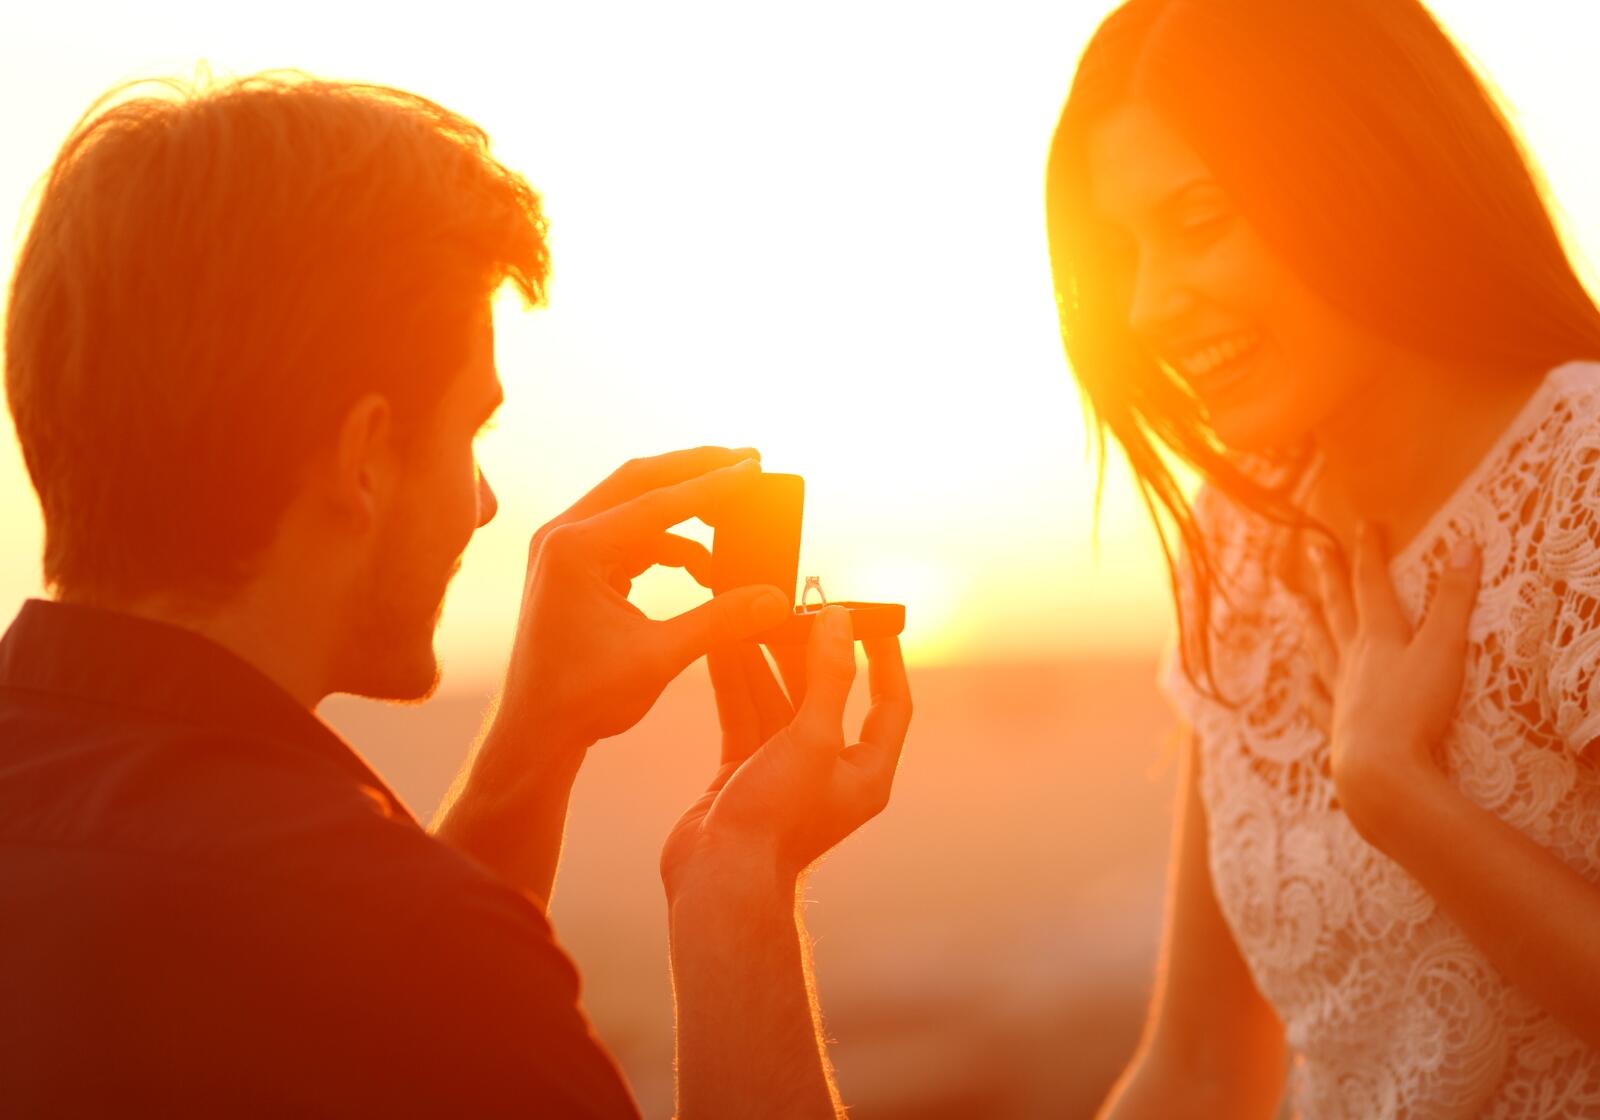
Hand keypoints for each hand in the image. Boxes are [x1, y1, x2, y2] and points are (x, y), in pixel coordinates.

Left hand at [493, 447, 793, 756]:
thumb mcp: (660, 657)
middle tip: (748, 461)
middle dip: (696, 471)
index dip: (712, 486)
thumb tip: (775, 598)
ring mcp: (563, 548)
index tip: (754, 468)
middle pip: (639, 481)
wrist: (536, 732)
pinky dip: (666, 543)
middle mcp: (562, 536)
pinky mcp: (572, 566)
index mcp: (574, 549)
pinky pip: (627, 535)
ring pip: (634, 505)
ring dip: (684, 510)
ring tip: (734, 520)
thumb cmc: (583, 699)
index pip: (655, 502)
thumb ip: (720, 620)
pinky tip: (702, 567)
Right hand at [661, 606, 912, 900]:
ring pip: (778, 701)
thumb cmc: (776, 820)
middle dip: (809, 651)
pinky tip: (722, 647)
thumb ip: (828, 677)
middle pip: (827, 695)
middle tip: (793, 607)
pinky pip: (744, 715)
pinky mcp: (745, 772)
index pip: (890, 705)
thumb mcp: (811, 739)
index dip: (886, 659)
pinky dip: (735, 683)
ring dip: (765, 661)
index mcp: (866, 773)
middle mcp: (830, 771)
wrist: (718, 881)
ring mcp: (785, 771)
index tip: (872, 619)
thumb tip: (838, 620)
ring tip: (749, 616)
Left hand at [1307, 523, 1480, 839]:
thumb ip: (1454, 601)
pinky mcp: (1337, 729)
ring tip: (1294, 605)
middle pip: (1337, 609)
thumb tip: (1466, 546)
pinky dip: (1310, 691)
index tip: (1363, 524)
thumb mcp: (1444, 650)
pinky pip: (1319, 703)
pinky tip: (1304, 686)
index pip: (1372, 584)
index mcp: (1378, 638)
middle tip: (1314, 548)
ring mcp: (1340, 695)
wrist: (1379, 771)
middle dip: (1330, 576)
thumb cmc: (1416, 710)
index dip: (1369, 552)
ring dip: (1309, 623)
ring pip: (1320, 650)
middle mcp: (1352, 661)